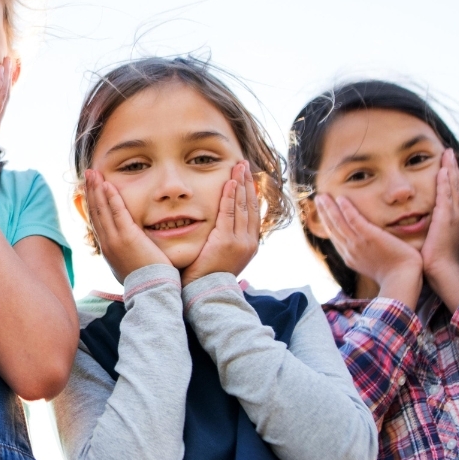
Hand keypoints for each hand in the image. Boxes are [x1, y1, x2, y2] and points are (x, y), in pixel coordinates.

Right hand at [82, 169, 169, 281]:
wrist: (151, 290)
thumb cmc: (146, 280)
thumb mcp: (130, 266)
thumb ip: (126, 254)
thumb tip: (126, 252)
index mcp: (108, 249)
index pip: (96, 221)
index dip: (92, 203)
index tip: (90, 189)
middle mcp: (107, 243)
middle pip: (95, 211)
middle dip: (91, 191)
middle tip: (88, 174)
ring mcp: (115, 240)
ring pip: (102, 210)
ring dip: (97, 189)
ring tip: (94, 173)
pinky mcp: (127, 237)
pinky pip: (116, 213)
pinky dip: (111, 198)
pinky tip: (108, 184)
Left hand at [183, 161, 260, 283]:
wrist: (205, 294)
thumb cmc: (208, 278)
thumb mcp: (223, 259)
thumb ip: (225, 243)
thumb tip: (222, 233)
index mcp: (249, 245)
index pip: (253, 214)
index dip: (251, 194)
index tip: (249, 178)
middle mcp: (249, 242)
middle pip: (251, 206)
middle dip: (248, 183)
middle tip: (245, 165)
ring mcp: (240, 242)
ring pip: (242, 206)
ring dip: (240, 184)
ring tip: (239, 167)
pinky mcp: (226, 241)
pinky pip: (229, 213)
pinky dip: (230, 197)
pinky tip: (230, 183)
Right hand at [314, 194, 423, 304]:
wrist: (401, 280)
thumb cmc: (395, 275)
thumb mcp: (376, 267)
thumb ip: (370, 256)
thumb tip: (372, 250)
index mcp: (351, 258)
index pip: (336, 237)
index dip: (328, 224)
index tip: (323, 213)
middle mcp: (350, 250)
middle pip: (332, 228)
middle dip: (324, 213)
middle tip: (318, 199)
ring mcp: (358, 243)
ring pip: (338, 222)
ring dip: (328, 208)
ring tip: (322, 196)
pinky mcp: (369, 237)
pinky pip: (354, 220)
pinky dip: (346, 209)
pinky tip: (340, 198)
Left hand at [420, 148, 458, 308]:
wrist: (443, 272)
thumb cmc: (437, 260)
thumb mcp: (436, 238)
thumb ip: (433, 226)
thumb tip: (424, 221)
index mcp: (456, 219)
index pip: (455, 193)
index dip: (453, 177)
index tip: (448, 163)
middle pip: (457, 186)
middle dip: (454, 168)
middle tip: (450, 152)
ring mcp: (455, 217)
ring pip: (454, 187)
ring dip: (451, 170)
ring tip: (448, 155)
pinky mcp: (447, 220)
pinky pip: (447, 197)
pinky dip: (446, 183)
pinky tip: (443, 171)